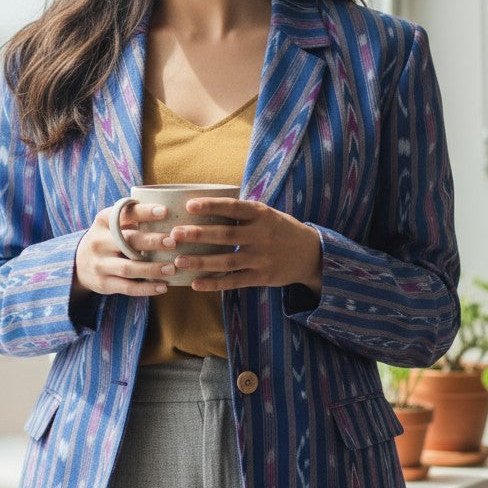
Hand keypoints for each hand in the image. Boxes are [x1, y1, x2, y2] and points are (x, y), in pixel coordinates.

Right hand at [73, 202, 175, 298]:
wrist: (78, 264)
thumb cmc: (107, 239)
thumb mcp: (112, 224)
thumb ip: (132, 218)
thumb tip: (169, 212)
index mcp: (103, 221)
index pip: (124, 213)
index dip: (144, 212)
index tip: (165, 211)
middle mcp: (98, 241)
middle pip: (126, 241)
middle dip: (151, 241)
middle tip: (173, 242)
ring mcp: (99, 264)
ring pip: (128, 268)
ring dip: (151, 269)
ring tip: (171, 268)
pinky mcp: (103, 283)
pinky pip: (127, 287)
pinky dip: (146, 289)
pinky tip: (162, 287)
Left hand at [170, 198, 322, 293]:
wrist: (312, 254)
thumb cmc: (281, 229)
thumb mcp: (267, 213)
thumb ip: (242, 212)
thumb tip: (206, 203)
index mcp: (261, 214)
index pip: (233, 208)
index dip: (211, 206)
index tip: (189, 205)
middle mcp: (261, 235)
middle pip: (225, 235)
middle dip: (198, 235)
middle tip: (174, 234)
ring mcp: (262, 258)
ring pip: (226, 261)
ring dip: (201, 262)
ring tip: (179, 261)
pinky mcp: (262, 277)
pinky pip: (235, 281)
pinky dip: (215, 283)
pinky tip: (197, 284)